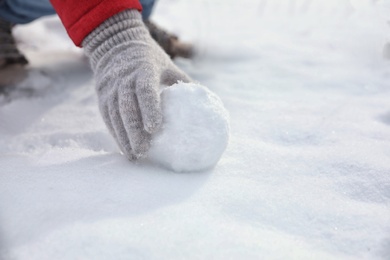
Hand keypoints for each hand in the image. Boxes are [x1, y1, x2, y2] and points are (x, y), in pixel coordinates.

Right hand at [82, 10, 190, 159]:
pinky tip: (125, 148)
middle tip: (144, 151)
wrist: (115, 44)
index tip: (154, 128)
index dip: (149, 109)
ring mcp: (110, 88)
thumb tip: (205, 103)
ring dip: (123, 137)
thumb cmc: (149, 58)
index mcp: (143, 69)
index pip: (145, 90)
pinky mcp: (102, 96)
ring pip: (115, 115)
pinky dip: (115, 133)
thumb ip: (183, 83)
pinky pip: (108, 117)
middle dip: (134, 131)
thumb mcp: (167, 65)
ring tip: (134, 156)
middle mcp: (123, 78)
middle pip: (127, 107)